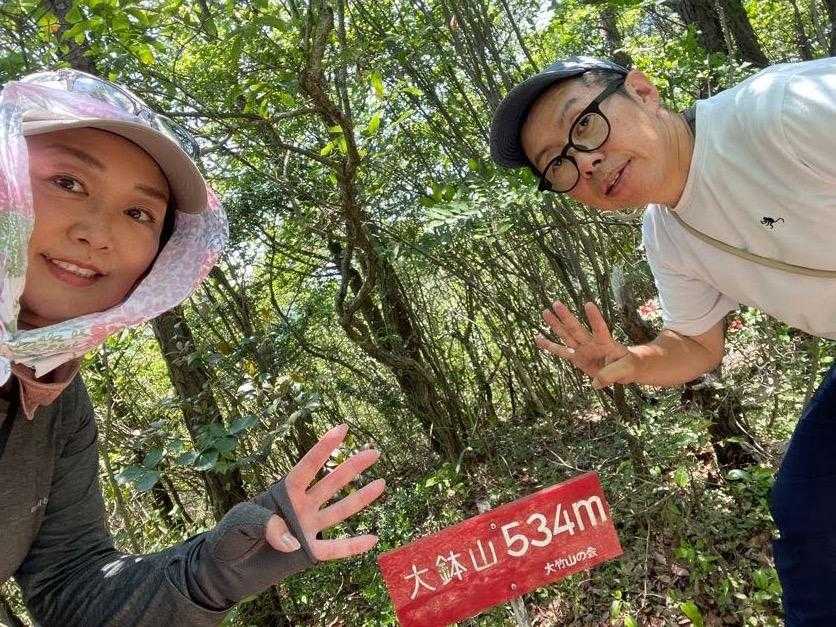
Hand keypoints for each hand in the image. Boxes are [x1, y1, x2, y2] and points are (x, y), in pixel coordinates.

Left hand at [188, 424, 384, 609]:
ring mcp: (307, 528)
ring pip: (339, 511)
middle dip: (352, 467)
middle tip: (374, 452)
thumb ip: (263, 523)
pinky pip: (334, 550)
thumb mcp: (239, 523)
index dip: (324, 447)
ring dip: (360, 498)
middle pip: (331, 483)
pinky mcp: (308, 553)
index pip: (308, 466)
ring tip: (381, 483)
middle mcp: (300, 506)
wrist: (224, 570)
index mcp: (283, 492)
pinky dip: (353, 546)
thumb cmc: (228, 538)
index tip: (342, 429)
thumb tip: (294, 540)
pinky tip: (373, 539)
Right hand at [535, 300, 638, 388]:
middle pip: (577, 329)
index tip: (588, 304)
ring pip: (566, 335)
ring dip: (556, 324)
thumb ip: (611, 375)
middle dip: (567, 318)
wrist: (624, 368)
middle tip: (556, 303)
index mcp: (606, 343)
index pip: (600, 329)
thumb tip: (595, 383)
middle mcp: (591, 343)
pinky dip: (549, 346)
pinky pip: (561, 352)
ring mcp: (582, 349)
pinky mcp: (577, 358)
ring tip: (545, 311)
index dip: (595, 319)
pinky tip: (537, 339)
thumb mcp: (626, 370)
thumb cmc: (628, 365)